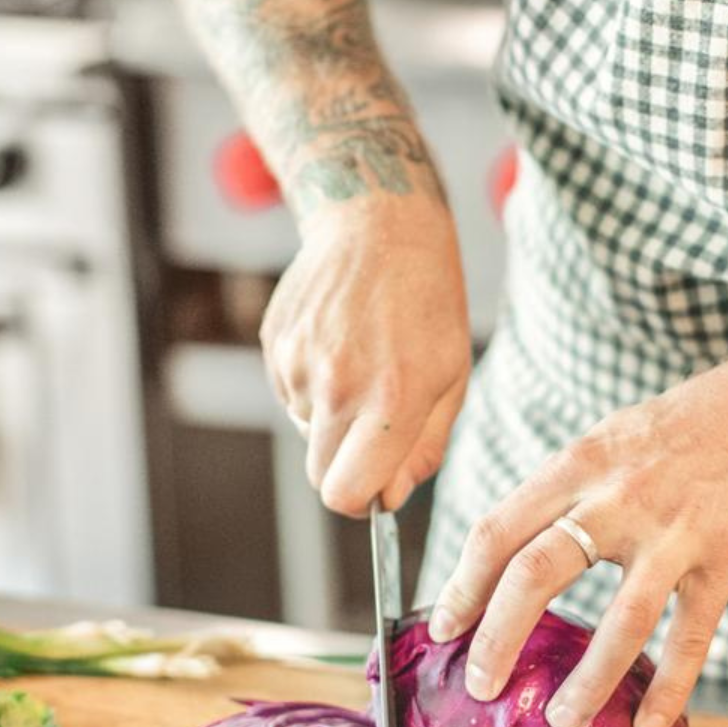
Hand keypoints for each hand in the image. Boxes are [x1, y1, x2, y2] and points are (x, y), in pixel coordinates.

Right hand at [262, 196, 471, 515]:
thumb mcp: (452, 378)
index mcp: (391, 401)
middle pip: (320, 475)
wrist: (381, 226)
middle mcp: (337, 386)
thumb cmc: (429, 306)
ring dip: (331, 418)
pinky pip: (289, 395)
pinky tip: (340, 344)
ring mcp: (299, 364)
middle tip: (375, 428)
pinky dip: (312, 386)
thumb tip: (390, 499)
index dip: (362, 500)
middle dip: (346, 467)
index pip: (347, 494)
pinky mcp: (275, 344)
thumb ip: (423, 448)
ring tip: (363, 364)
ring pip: (306, 432)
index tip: (377, 485)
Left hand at [427, 357, 727, 726]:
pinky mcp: (724, 561)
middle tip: (480, 686)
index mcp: (578, 467)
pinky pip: (692, 636)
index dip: (463, 585)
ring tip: (562, 721)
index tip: (442, 630)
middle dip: (499, 637)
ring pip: (623, 619)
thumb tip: (503, 558)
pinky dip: (671, 687)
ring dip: (588, 680)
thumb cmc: (674, 432)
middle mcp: (619, 498)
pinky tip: (648, 724)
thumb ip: (558, 495)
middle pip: (538, 571)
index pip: (499, 530)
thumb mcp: (602, 443)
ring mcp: (675, 533)